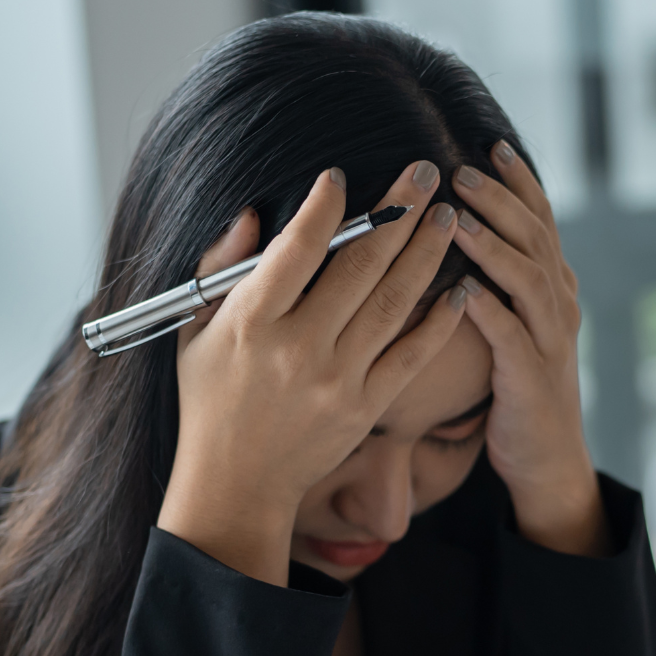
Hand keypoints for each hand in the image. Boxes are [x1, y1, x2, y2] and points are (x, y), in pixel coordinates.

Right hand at [157, 163, 466, 584]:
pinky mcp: (366, 407)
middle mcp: (298, 348)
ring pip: (392, 303)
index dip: (323, 210)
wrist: (236, 484)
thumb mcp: (194, 332)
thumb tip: (254, 215)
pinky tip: (460, 288)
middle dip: (395, 212)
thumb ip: (221, 269)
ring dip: (425, 254)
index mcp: (251, 323)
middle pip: (358, 268)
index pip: (295, 251)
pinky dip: (438, 322)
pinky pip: (411, 356)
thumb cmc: (210, 400)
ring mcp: (337, 380)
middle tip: (424, 170)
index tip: (341, 177)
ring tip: (446, 215)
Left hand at [453, 141, 607, 557]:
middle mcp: (559, 306)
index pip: (541, 221)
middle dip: (498, 201)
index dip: (520, 182)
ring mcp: (550, 341)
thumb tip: (463, 231)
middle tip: (461, 171)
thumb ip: (503, 281)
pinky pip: (512, 336)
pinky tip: (463, 290)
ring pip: (527, 278)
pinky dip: (489, 310)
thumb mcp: (517, 324)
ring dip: (492, 245)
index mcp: (555, 288)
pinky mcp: (532, 377)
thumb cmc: (517, 388)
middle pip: (534, 238)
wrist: (547, 458)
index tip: (491, 145)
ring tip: (455, 218)